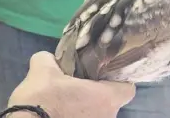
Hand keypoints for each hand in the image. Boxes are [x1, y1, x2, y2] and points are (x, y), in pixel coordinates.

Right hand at [8, 51, 135, 117]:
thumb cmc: (41, 99)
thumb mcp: (42, 70)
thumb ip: (49, 59)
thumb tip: (47, 58)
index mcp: (106, 98)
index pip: (128, 89)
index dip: (120, 81)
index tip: (106, 75)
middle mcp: (108, 117)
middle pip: (112, 102)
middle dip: (99, 95)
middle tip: (82, 85)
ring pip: (99, 115)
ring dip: (88, 108)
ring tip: (69, 100)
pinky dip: (79, 116)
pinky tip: (62, 112)